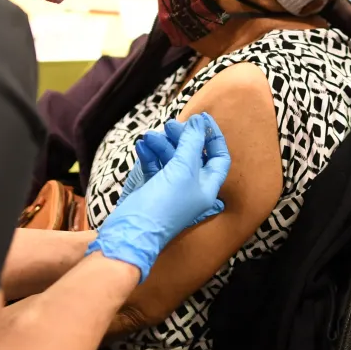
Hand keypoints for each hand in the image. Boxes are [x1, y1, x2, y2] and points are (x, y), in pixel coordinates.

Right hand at [89, 114, 229, 280]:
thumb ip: (192, 143)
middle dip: (183, 138)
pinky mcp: (153, 191)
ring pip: (172, 159)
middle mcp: (192, 189)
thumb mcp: (182, 169)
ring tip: (150, 136)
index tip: (202, 118)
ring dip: (162, 145)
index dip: (213, 136)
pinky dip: (150, 155)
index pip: (219, 158)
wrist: (131, 232)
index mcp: (207, 188)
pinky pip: (156, 167)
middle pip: (193, 155)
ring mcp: (172, 191)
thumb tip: (199, 122)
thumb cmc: (163, 204)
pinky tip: (142, 146)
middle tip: (171, 124)